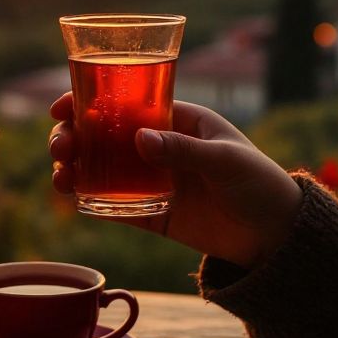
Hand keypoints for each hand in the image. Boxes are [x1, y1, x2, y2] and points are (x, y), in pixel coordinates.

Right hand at [49, 94, 300, 267]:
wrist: (276, 236)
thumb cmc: (260, 184)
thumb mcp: (225, 161)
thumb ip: (184, 150)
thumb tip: (138, 139)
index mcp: (178, 120)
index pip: (126, 103)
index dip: (89, 101)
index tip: (61, 107)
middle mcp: (159, 146)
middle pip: (104, 135)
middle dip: (74, 137)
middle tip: (60, 148)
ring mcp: (152, 179)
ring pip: (101, 169)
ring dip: (74, 168)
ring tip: (61, 177)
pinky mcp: (151, 213)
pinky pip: (113, 205)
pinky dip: (90, 200)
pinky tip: (73, 197)